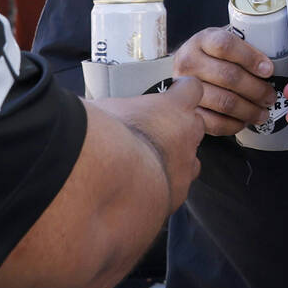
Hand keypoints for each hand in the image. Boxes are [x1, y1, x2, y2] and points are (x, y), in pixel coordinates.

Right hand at [92, 76, 204, 210]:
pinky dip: (161, 192)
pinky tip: (138, 195)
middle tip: (152, 136)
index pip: (191, 89)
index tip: (173, 93)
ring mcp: (184, 169)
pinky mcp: (175, 198)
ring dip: (174, 163)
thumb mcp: (99, 110)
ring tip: (145, 168)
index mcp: (172, 108)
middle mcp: (187, 136)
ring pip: (190, 162)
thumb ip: (108, 108)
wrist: (98, 183)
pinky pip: (175, 191)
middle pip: (195, 126)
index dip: (182, 91)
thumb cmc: (96, 138)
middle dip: (179, 130)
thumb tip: (91, 108)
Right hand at [173, 27, 274, 135]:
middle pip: (228, 76)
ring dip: (249, 110)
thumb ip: (249, 48)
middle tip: (270, 96)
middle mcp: (189, 61)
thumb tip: (280, 64)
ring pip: (223, 101)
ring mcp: (184, 87)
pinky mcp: (185, 110)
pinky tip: (244, 121)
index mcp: (204, 40)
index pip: (226, 45)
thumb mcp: (230, 42)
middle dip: (256, 89)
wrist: (189, 67)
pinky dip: (233, 124)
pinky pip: (212, 122)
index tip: (268, 70)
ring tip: (262, 112)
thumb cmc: (216, 56)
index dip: (250, 58)